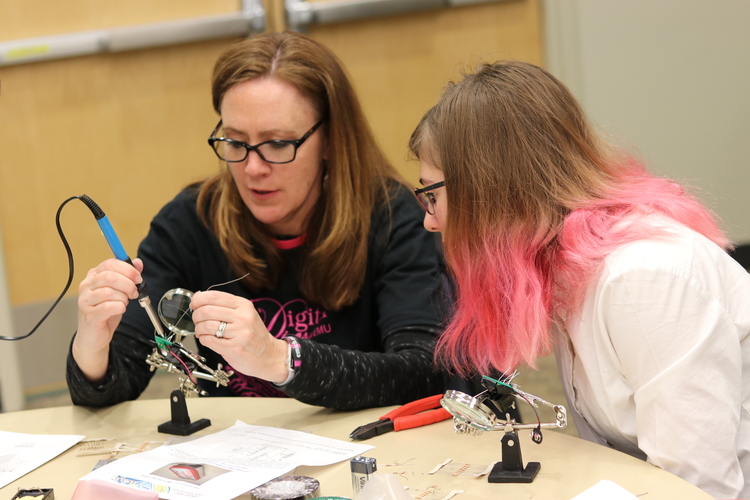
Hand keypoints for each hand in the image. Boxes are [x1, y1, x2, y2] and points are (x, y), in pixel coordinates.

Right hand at [72, 258, 142, 382]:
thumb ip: (128, 276)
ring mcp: (86, 301)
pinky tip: (120, 309)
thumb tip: (138, 262)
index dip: (127, 269)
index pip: (110, 264)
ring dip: (124, 298)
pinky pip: (108, 307)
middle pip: (110, 277)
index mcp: (93, 276)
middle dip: (128, 284)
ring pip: (109, 292)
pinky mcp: (89, 315)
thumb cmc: (106, 311)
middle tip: (134, 292)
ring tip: (125, 302)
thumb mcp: (120, 291)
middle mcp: (86, 286)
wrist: (94, 335)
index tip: (138, 277)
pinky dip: (120, 307)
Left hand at [191, 290, 288, 383]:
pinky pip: (209, 340)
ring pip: (206, 325)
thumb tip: (199, 298)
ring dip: (198, 329)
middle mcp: (243, 317)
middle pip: (207, 310)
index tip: (194, 304)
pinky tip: (207, 339)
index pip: (214, 296)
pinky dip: (203, 339)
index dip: (199, 299)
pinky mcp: (234, 348)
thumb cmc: (253, 335)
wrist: (269, 355)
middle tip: (197, 321)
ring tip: (202, 332)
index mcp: (244, 305)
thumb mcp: (245, 314)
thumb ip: (225, 306)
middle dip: (196, 316)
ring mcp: (240, 333)